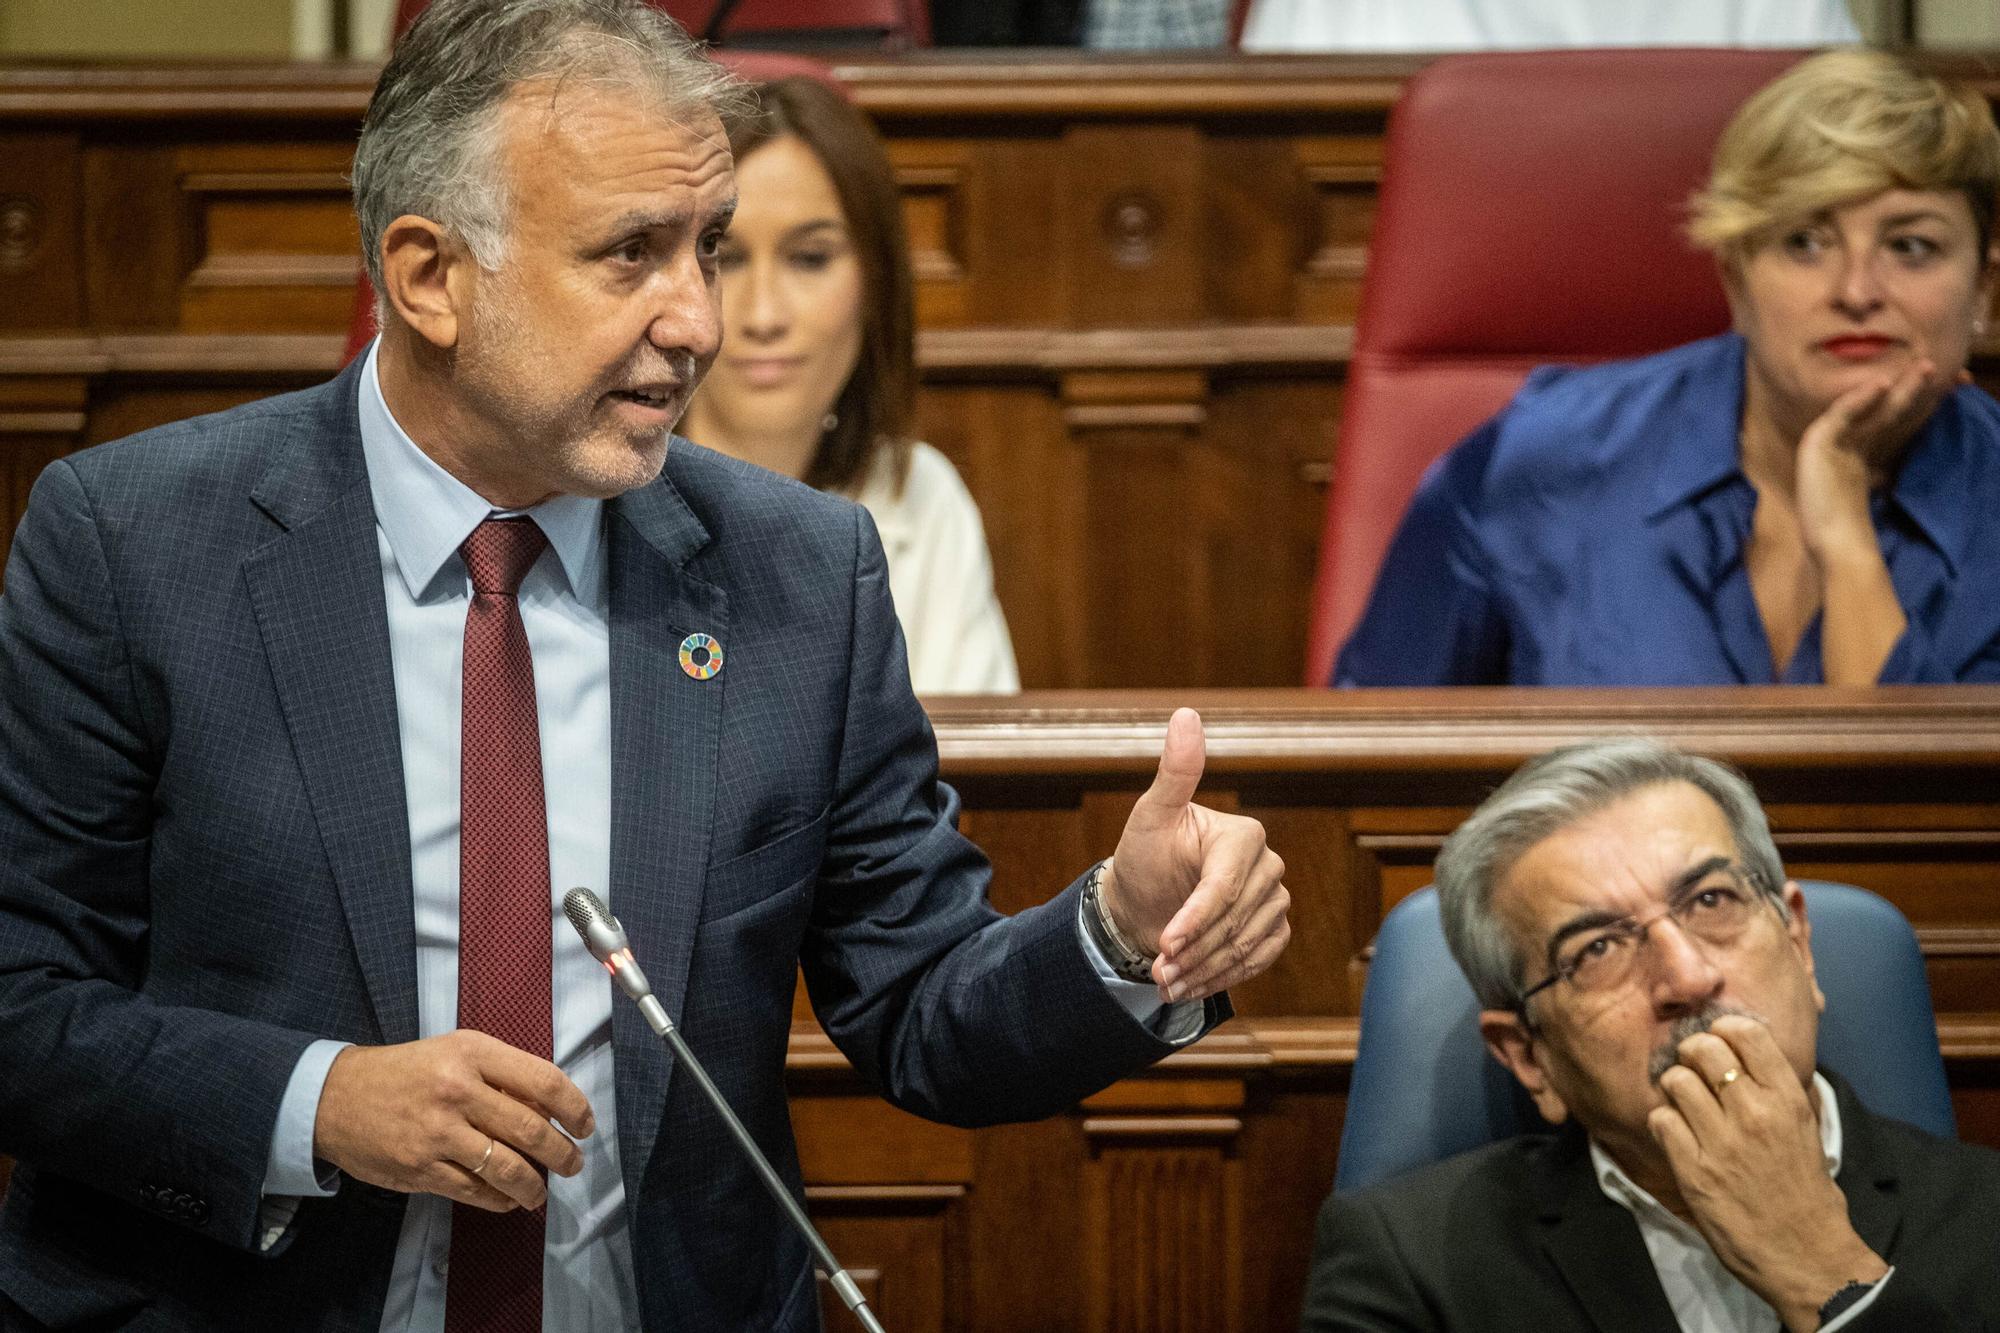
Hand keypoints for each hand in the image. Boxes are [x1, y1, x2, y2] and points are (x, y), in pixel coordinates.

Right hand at [314, 1029, 594, 1212]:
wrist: (336, 1097)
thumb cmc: (408, 1072)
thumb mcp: (456, 1052)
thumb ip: (502, 1074)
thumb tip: (552, 1108)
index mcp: (473, 1053)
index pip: (544, 1081)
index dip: (575, 1108)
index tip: (585, 1125)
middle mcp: (458, 1090)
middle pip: (531, 1129)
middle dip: (561, 1153)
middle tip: (572, 1163)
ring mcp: (438, 1132)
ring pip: (506, 1168)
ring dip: (534, 1186)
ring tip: (541, 1192)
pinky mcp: (420, 1168)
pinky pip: (474, 1191)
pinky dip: (499, 1199)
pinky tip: (508, 1199)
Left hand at [1103, 707, 1289, 1002]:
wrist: (1144, 901)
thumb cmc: (1144, 857)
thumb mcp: (1150, 817)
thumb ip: (1175, 773)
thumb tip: (1187, 714)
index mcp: (1243, 835)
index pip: (1224, 886)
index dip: (1196, 919)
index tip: (1165, 943)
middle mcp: (1267, 865)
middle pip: (1235, 921)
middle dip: (1193, 952)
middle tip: (1157, 972)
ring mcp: (1274, 898)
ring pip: (1248, 945)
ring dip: (1205, 970)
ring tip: (1166, 981)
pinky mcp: (1274, 928)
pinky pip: (1261, 958)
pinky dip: (1225, 976)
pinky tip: (1193, 984)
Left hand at [1649, 1016, 1886, 1330]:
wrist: (1807, 1255)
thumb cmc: (1806, 1192)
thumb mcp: (1803, 1130)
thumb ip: (1773, 1090)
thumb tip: (1743, 1051)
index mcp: (1787, 1100)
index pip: (1746, 1034)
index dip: (1723, 1029)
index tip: (1718, 1038)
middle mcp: (1754, 1113)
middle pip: (1702, 1049)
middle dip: (1691, 1053)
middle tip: (1693, 1069)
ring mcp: (1722, 1142)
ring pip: (1675, 1081)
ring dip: (1674, 1090)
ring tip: (1685, 1106)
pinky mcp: (1694, 1170)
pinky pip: (1661, 1120)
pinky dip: (1664, 1124)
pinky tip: (1678, 1137)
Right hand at [1794, 358, 1957, 563]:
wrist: (1833, 543)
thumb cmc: (1846, 525)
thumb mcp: (1866, 495)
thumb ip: (1878, 474)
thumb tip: (1894, 464)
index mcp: (1858, 456)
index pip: (1889, 423)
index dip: (1914, 406)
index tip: (1944, 392)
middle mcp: (1845, 445)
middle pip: (1882, 411)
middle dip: (1908, 389)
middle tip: (1932, 367)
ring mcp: (1830, 443)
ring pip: (1867, 408)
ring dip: (1894, 387)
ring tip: (1921, 369)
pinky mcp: (1817, 445)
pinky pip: (1842, 416)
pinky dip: (1859, 399)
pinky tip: (1880, 385)